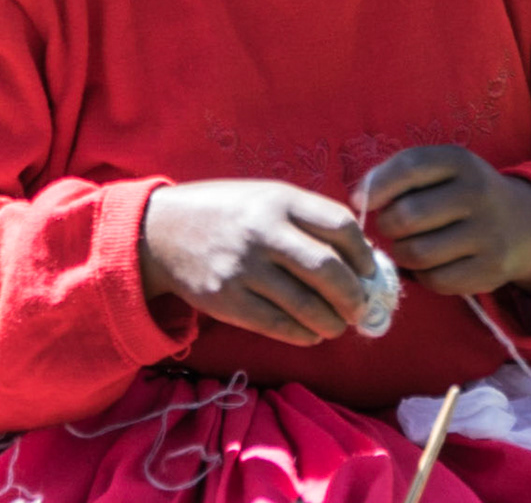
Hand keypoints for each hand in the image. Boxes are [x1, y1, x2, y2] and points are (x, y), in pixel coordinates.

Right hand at [139, 179, 376, 346]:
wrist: (162, 231)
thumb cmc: (228, 213)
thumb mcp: (266, 197)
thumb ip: (309, 219)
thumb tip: (360, 260)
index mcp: (279, 199)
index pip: (341, 226)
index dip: (364, 255)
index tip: (369, 272)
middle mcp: (263, 231)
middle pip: (329, 270)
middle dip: (355, 296)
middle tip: (361, 308)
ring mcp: (243, 267)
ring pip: (307, 305)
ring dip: (333, 322)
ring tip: (338, 324)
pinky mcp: (227, 299)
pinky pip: (279, 325)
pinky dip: (304, 334)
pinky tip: (311, 332)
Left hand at [353, 145, 530, 300]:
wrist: (525, 225)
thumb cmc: (463, 194)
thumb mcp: (442, 170)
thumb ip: (400, 174)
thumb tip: (358, 199)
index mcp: (461, 161)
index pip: (409, 167)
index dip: (376, 186)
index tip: (360, 201)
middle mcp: (478, 194)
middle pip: (407, 216)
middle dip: (387, 225)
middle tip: (393, 226)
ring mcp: (488, 234)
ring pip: (417, 253)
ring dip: (401, 252)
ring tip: (409, 244)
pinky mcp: (490, 270)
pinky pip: (435, 280)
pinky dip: (422, 275)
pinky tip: (430, 264)